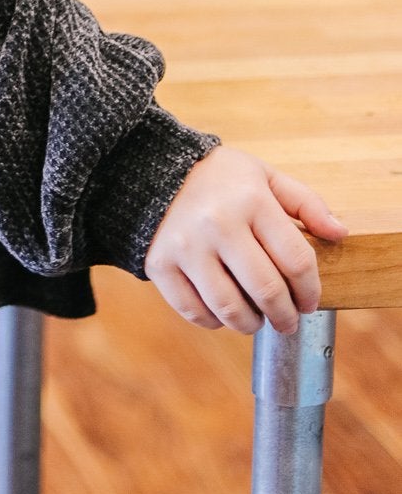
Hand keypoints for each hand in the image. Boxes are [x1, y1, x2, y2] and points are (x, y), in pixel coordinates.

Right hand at [144, 146, 348, 334]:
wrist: (153, 169)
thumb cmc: (220, 179)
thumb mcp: (264, 176)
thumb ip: (305, 203)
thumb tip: (340, 234)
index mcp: (251, 200)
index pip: (297, 260)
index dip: (311, 290)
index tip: (309, 300)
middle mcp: (217, 223)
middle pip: (267, 290)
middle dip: (285, 316)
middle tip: (288, 321)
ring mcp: (186, 246)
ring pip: (230, 308)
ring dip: (252, 324)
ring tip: (256, 319)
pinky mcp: (160, 264)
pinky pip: (195, 311)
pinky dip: (214, 321)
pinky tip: (222, 311)